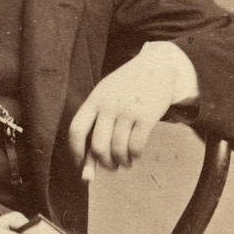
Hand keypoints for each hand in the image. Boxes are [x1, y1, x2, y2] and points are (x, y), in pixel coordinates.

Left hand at [68, 42, 197, 177]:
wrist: (157, 65)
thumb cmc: (127, 88)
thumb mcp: (106, 98)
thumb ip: (96, 126)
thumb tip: (88, 168)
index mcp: (94, 100)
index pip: (76, 131)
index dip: (76, 153)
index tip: (82, 166)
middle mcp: (109, 105)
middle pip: (98, 147)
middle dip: (104, 164)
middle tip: (111, 167)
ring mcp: (128, 110)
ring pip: (118, 149)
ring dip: (121, 162)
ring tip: (125, 163)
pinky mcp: (147, 116)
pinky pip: (136, 146)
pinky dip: (134, 155)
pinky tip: (136, 154)